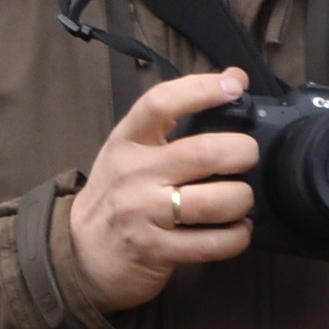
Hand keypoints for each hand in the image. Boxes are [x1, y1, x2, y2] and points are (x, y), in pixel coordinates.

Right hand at [58, 69, 267, 316]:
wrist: (82, 250)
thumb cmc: (118, 194)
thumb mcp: (133, 149)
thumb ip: (178, 117)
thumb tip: (233, 78)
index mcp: (128, 142)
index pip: (161, 103)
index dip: (202, 89)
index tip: (232, 86)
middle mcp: (134, 174)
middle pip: (203, 153)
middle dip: (242, 153)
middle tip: (246, 158)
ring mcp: (144, 214)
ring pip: (215, 202)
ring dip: (242, 200)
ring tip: (240, 199)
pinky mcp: (158, 250)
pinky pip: (214, 243)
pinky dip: (237, 235)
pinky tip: (234, 228)